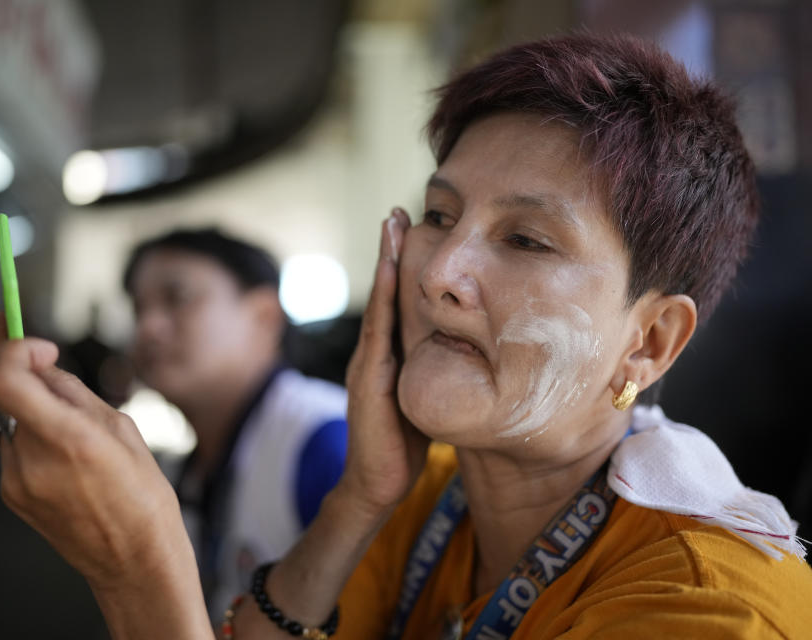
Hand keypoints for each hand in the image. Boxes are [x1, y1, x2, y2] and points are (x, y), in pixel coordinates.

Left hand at [0, 313, 187, 591]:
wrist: (133, 559)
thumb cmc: (142, 497)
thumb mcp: (122, 430)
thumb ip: (74, 394)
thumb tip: (43, 366)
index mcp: (69, 439)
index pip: (3, 379)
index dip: (9, 347)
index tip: (33, 342)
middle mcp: (33, 460)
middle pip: (3, 393)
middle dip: (23, 370)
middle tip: (40, 356)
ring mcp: (16, 481)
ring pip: (8, 419)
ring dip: (30, 407)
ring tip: (72, 427)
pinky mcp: (11, 495)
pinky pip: (13, 447)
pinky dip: (32, 436)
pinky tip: (65, 456)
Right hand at [340, 207, 429, 513]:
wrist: (376, 485)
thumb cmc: (404, 446)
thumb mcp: (424, 398)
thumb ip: (436, 373)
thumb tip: (466, 353)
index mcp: (389, 357)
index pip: (396, 303)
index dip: (401, 267)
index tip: (412, 229)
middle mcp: (373, 353)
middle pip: (383, 293)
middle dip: (389, 251)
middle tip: (397, 211)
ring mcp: (367, 363)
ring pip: (378, 303)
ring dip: (383, 263)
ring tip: (390, 226)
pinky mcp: (369, 379)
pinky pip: (376, 331)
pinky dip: (381, 298)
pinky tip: (386, 272)